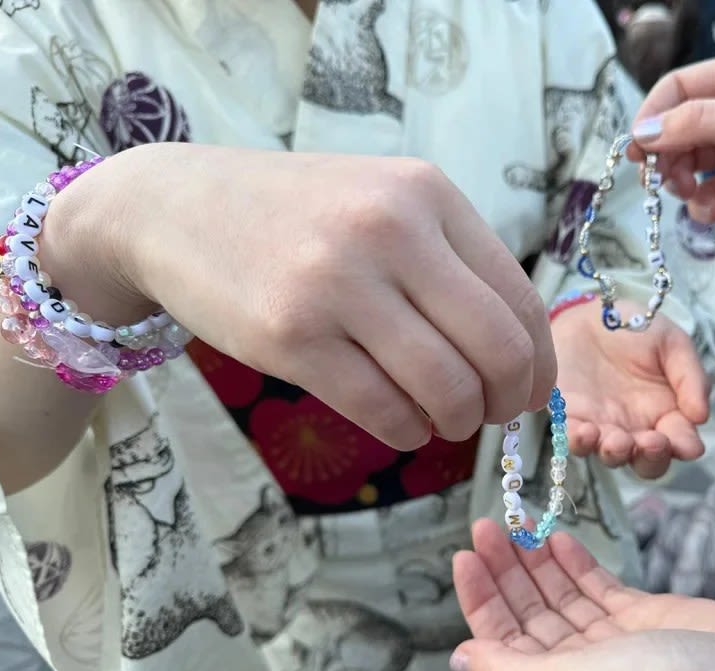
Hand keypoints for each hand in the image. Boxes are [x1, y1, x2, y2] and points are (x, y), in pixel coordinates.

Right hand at [48, 143, 556, 449]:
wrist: (175, 207)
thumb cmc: (297, 215)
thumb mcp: (384, 203)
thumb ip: (451, 261)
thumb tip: (520, 355)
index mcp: (428, 194)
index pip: (520, 298)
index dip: (539, 361)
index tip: (533, 390)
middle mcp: (390, 231)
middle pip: (498, 349)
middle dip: (510, 400)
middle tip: (495, 414)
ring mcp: (336, 284)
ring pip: (445, 387)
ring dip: (458, 422)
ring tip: (444, 420)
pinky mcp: (289, 336)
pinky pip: (382, 408)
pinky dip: (407, 430)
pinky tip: (404, 424)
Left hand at [450, 519, 714, 670]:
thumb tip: (462, 656)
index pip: (502, 643)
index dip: (480, 601)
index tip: (463, 555)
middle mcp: (584, 669)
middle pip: (529, 616)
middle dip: (504, 571)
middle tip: (485, 524)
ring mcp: (616, 644)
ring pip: (561, 599)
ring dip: (536, 561)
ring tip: (514, 521)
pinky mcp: (649, 620)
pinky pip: (601, 589)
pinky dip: (578, 563)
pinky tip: (558, 537)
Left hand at [551, 299, 708, 478]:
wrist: (591, 312)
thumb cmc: (637, 329)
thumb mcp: (672, 343)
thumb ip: (690, 377)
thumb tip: (702, 417)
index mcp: (667, 414)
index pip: (681, 441)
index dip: (686, 447)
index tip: (687, 445)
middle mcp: (636, 429)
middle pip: (648, 462)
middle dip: (651, 459)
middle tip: (651, 442)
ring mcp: (603, 427)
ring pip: (611, 456)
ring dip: (615, 454)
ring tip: (617, 440)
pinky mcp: (571, 418)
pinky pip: (573, 438)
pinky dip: (578, 441)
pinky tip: (585, 433)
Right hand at [627, 53, 714, 235]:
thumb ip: (704, 125)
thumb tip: (644, 133)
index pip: (683, 87)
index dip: (654, 115)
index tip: (635, 150)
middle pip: (683, 126)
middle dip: (666, 152)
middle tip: (657, 181)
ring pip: (695, 160)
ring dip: (682, 179)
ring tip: (687, 196)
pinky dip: (704, 203)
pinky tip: (708, 213)